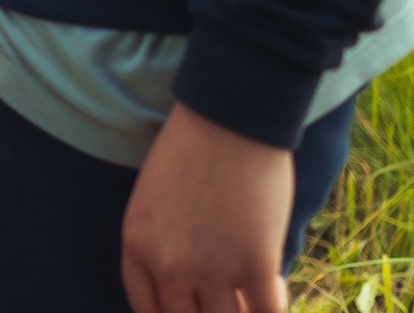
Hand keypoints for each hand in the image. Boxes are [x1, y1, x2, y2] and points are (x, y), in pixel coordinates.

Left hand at [121, 104, 295, 312]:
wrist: (230, 118)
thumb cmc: (193, 145)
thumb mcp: (154, 196)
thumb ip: (160, 239)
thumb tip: (186, 278)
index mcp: (136, 244)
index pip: (146, 307)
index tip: (190, 309)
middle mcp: (168, 265)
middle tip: (226, 300)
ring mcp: (212, 270)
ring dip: (240, 311)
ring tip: (251, 293)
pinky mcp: (256, 266)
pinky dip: (273, 308)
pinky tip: (276, 288)